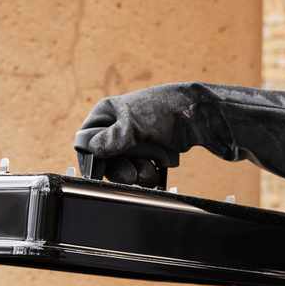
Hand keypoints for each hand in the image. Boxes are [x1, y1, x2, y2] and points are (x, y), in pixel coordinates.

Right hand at [73, 83, 207, 184]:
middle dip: (121, 170)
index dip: (93, 160)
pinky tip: (159, 166)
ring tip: (151, 166)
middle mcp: (116, 129)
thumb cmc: (164, 110)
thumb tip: (92, 150)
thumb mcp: (133, 124)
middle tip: (132, 175)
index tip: (103, 171)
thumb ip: (112, 138)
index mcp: (106, 116)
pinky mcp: (149, 153)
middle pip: (106, 162)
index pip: (86, 143)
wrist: (198, 116)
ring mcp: (133, 143)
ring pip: (126, 169)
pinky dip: (151, 172)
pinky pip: (142, 171)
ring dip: (139, 172)